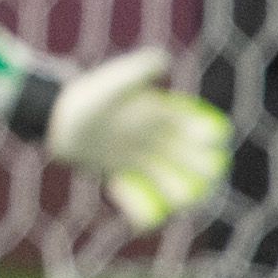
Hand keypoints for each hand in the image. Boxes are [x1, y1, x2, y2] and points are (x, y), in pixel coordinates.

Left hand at [45, 50, 232, 231]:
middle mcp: (153, 135)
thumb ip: (138, 70)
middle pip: (186, 154)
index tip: (217, 144)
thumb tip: (164, 59)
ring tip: (187, 204)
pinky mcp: (121, 170)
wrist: (60, 117)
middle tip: (212, 180)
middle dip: (202, 167)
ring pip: (167, 174)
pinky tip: (149, 218)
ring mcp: (138, 154)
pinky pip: (140, 190)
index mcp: (159, 113)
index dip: (208, 135)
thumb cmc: (90, 96)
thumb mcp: (114, 81)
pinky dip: (145, 205)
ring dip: (179, 188)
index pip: (192, 125)